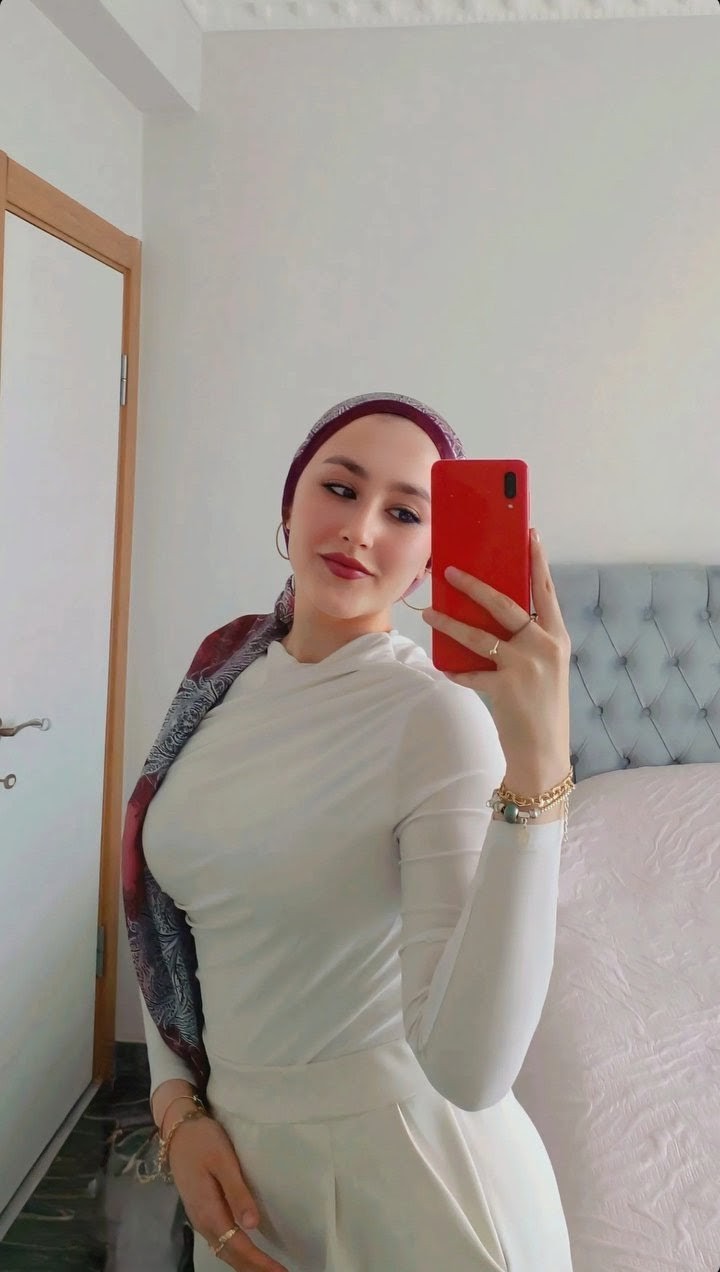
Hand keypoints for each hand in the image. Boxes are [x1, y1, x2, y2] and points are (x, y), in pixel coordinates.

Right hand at [168, 1115, 288, 1271]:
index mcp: (209, 1210)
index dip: (258, 1262)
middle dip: (253, 1268)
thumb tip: (252, 1225)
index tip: (279, 1271)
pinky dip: (235, 1252)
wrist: (177, 1129)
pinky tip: (246, 1252)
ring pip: (223, 1250)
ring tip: (266, 1269)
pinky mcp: (201, 1211)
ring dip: (245, 1263)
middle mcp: (202, 1220)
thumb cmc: (203, 1140)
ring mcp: (199, 1217)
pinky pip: (219, 1241)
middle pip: (230, 1254)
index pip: (237, 1245)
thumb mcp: (223, 1160)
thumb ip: (237, 1192)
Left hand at [422, 529, 571, 790]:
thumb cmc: (540, 706)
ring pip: (480, 636)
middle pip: (505, 605)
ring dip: (450, 622)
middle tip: (450, 570)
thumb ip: (527, 640)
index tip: (529, 534)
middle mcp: (545, 647)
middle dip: (475, 586)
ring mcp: (527, 667)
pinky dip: (455, 670)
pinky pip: (471, 673)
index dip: (537, 561)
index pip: (545, 591)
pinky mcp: (507, 688)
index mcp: (558, 637)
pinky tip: (443, 667)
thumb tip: (489, 612)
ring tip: (430, 611)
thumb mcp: (545, 667)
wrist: (544, 753)